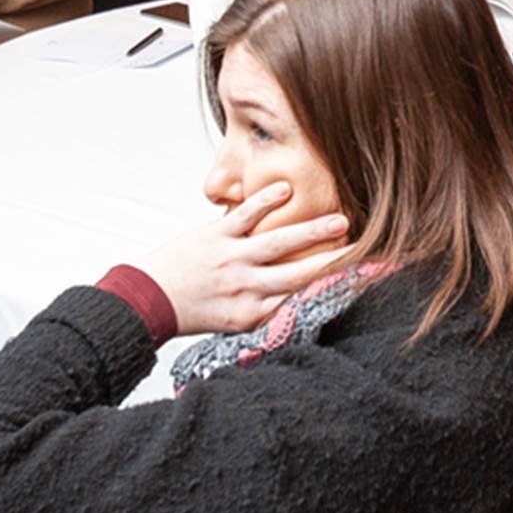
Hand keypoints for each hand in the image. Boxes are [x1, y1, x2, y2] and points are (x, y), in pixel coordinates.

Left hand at [136, 182, 352, 334]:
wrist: (146, 301)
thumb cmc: (191, 311)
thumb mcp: (233, 322)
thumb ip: (267, 309)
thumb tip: (302, 298)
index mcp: (252, 314)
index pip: (301, 301)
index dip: (333, 290)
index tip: (362, 280)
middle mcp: (245, 288)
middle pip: (300, 275)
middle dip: (336, 262)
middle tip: (367, 251)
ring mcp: (231, 260)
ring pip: (279, 244)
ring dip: (312, 231)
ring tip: (343, 220)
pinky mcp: (215, 236)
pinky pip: (245, 216)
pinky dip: (266, 201)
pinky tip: (287, 190)